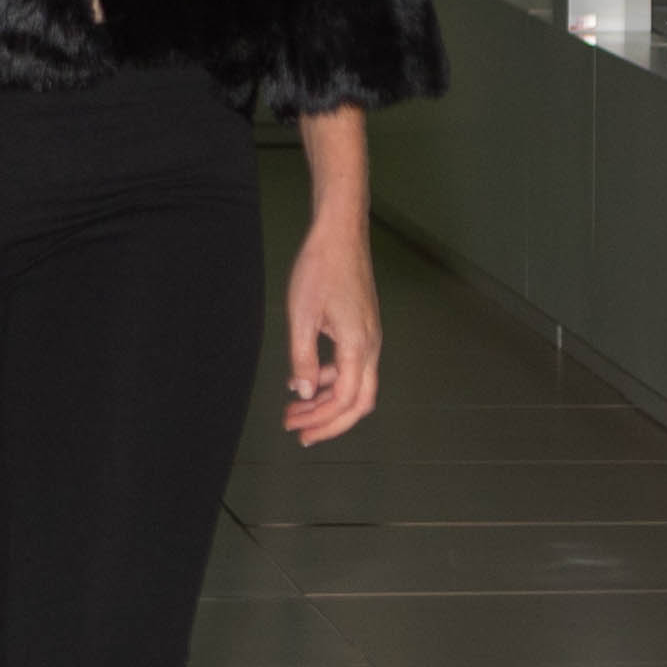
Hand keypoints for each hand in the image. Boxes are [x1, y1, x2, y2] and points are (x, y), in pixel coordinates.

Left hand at [280, 220, 382, 446]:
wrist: (340, 233)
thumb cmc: (320, 268)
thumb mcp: (301, 315)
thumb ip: (303, 358)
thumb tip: (303, 394)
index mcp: (358, 346)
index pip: (346, 401)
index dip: (323, 422)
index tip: (298, 431)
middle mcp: (370, 346)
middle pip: (359, 402)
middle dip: (329, 422)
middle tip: (300, 432)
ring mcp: (369, 337)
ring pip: (355, 385)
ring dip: (326, 402)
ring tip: (295, 410)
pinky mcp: (362, 329)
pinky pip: (351, 367)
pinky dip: (329, 380)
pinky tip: (304, 379)